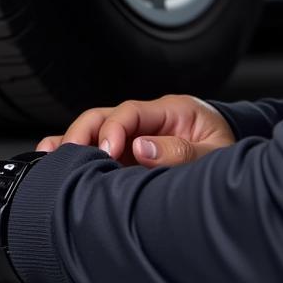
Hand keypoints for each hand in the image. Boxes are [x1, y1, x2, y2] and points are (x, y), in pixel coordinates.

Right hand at [36, 94, 234, 168]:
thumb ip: (182, 152)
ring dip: (71, 144)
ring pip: (92, 132)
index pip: (131, 111)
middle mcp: (146, 121)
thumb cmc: (225, 157)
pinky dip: (68, 153)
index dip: (113, 129)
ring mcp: (132, 138)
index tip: (106, 152)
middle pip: (103, 116)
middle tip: (72, 159)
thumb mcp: (215, 155)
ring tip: (53, 162)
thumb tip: (141, 148)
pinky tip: (48, 159)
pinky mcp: (125, 156)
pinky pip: (92, 149)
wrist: (234, 171)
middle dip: (83, 135)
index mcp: (171, 112)